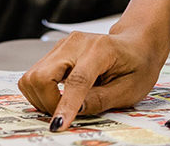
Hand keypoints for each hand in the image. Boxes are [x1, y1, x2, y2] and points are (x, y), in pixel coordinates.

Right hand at [18, 30, 167, 129]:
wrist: (136, 43)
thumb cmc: (137, 64)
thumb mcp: (129, 89)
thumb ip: (101, 100)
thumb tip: (75, 111)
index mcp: (100, 49)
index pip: (76, 81)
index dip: (64, 106)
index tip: (58, 126)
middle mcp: (76, 43)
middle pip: (41, 75)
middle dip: (47, 103)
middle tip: (64, 116)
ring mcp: (63, 45)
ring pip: (32, 76)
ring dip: (41, 98)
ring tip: (63, 106)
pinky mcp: (55, 51)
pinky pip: (35, 74)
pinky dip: (41, 92)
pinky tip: (58, 96)